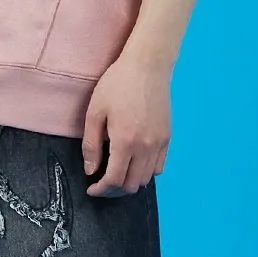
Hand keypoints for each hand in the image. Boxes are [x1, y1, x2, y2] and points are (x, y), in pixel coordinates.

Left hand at [81, 49, 170, 195]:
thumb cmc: (117, 84)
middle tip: (102, 183)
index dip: (101, 189)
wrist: (147, 66)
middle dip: (114, 190)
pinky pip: (159, 167)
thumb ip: (91, 145)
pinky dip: (145, 172)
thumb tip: (90, 170)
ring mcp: (159, 143)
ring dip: (130, 182)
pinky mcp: (167, 137)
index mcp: (125, 141)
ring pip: (146, 179)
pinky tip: (134, 163)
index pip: (114, 180)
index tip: (92, 188)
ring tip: (117, 174)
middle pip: (131, 185)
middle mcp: (145, 147)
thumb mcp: (95, 112)